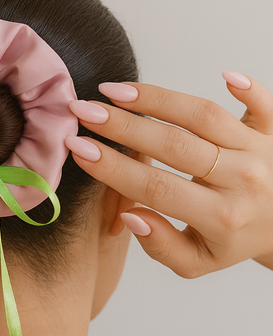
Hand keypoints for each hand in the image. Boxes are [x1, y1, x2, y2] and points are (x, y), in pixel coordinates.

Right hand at [65, 72, 272, 276]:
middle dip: (121, 126)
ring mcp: (260, 151)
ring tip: (115, 91)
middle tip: (84, 111)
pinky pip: (262, 104)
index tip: (79, 148)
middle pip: (174, 145)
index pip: (156, 187)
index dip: (113, 167)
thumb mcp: (195, 262)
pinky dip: (246, 88)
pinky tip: (222, 73)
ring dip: (156, 99)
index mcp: (221, 217)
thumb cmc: (233, 241)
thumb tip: (130, 216)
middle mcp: (242, 180)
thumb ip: (161, 245)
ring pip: (204, 116)